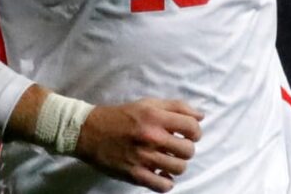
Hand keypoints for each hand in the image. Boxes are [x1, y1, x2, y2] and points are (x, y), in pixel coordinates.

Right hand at [74, 98, 203, 192]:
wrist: (89, 132)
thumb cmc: (122, 116)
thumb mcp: (149, 103)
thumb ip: (177, 107)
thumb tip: (201, 116)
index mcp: (156, 117)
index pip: (192, 127)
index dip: (196, 131)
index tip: (189, 134)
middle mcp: (151, 137)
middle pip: (188, 150)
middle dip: (187, 148)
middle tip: (178, 147)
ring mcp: (143, 158)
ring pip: (179, 168)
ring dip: (178, 165)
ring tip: (169, 160)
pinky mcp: (134, 175)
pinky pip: (162, 186)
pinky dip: (166, 182)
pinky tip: (161, 174)